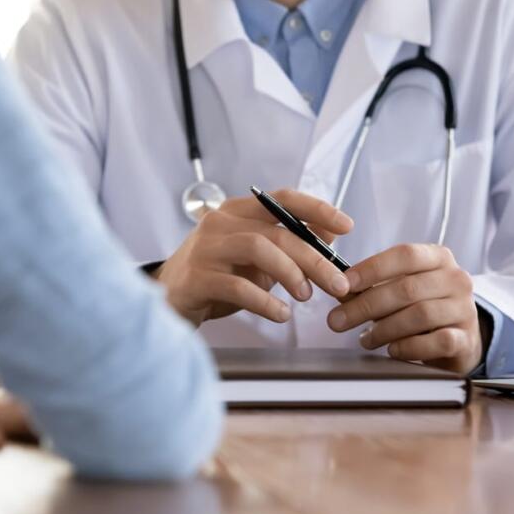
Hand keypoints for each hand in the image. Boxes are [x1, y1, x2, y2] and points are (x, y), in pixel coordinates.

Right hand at [154, 189, 353, 325]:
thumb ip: (287, 246)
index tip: (347, 225)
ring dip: (290, 273)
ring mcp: (206, 249)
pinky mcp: (196, 277)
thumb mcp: (255, 260)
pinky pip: (236, 286)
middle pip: (277, 231)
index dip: (317, 209)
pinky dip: (264, 301)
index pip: (282, 199)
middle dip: (314, 258)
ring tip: (305, 297)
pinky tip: (280, 314)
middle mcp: (220, 223)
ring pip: (258, 249)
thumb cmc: (215, 278)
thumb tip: (331, 236)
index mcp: (237, 212)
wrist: (167, 301)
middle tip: (337, 284)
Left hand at [326, 244, 483, 374]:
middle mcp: (455, 279)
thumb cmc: (419, 308)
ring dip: (384, 329)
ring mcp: (464, 309)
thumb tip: (339, 289)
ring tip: (365, 339)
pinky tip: (392, 350)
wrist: (456, 339)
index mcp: (438, 258)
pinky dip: (409, 347)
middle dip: (366, 305)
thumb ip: (371, 287)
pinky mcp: (467, 338)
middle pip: (407, 288)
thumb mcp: (399, 289)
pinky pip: (437, 341)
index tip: (343, 283)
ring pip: (420, 315)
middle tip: (338, 320)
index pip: (404, 255)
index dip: (371, 268)